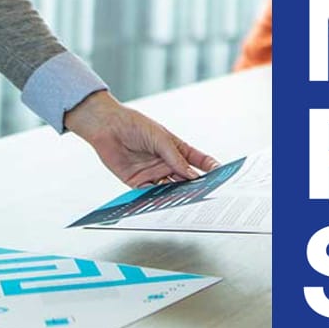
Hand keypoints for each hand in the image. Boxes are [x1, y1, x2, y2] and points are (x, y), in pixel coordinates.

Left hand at [64, 90, 219, 186]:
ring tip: (187, 201)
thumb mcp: (159, 138)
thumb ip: (175, 157)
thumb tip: (192, 175)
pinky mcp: (138, 182)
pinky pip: (151, 194)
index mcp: (174, 148)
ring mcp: (153, 173)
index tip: (220, 172)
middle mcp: (165, 162)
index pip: (196, 160)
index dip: (209, 166)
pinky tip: (165, 202)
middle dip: (195, 185)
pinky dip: (158, 199)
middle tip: (205, 192)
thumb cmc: (135, 125)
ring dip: (178, 194)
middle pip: (185, 177)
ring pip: (170, 188)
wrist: (107, 128)